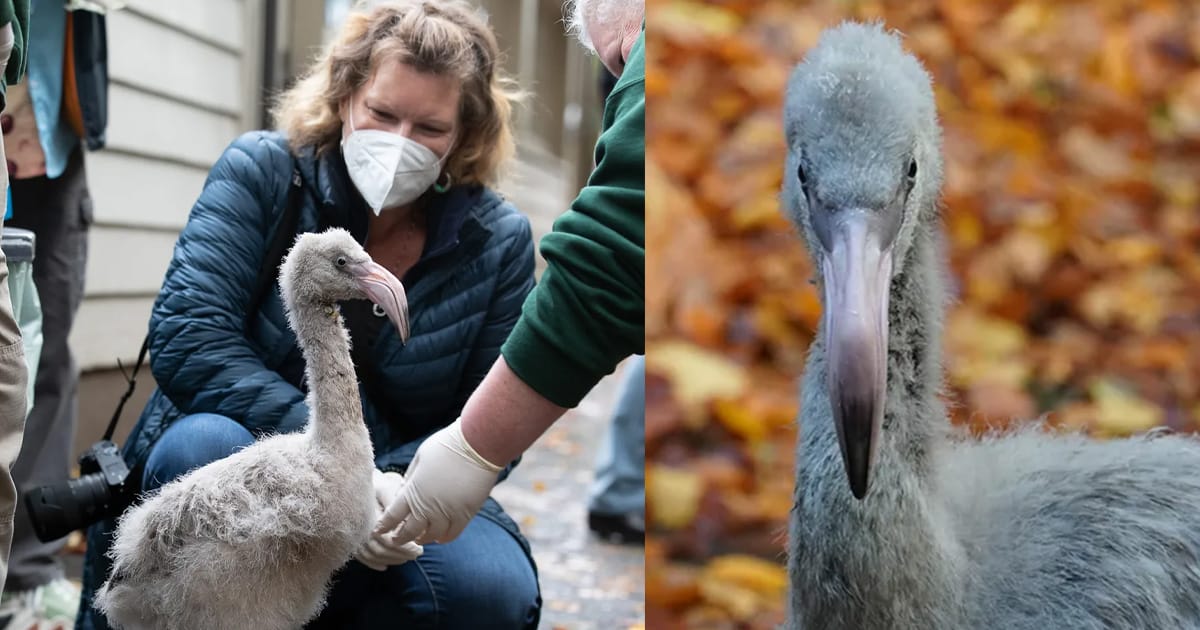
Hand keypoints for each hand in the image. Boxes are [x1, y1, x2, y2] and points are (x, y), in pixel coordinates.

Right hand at [355, 470, 423, 570]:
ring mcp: (353, 534)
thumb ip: (396, 503)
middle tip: (417, 554)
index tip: (418, 549)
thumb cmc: (379, 484)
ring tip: (405, 558)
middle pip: (380, 550)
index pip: (387, 540)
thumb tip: (407, 522)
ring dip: (390, 559)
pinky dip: (374, 563)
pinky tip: (385, 566)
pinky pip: (362, 557)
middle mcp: (359, 527)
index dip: (403, 548)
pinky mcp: (350, 539)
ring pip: (372, 555)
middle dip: (400, 555)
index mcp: (369, 515)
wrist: (357, 484)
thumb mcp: (389, 487)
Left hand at [374, 418, 502, 544]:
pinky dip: (443, 538)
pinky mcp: (465, 514)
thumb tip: (405, 490)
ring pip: (431, 536)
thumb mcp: (420, 458)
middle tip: (395, 540)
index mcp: (413, 491)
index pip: (392, 516)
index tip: (377, 531)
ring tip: (418, 537)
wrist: (477, 445)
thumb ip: (411, 478)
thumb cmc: (445, 446)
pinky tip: (439, 537)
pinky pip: (451, 535)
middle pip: (409, 532)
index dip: (383, 526)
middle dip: (399, 538)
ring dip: (422, 539)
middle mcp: (428, 506)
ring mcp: (447, 513)